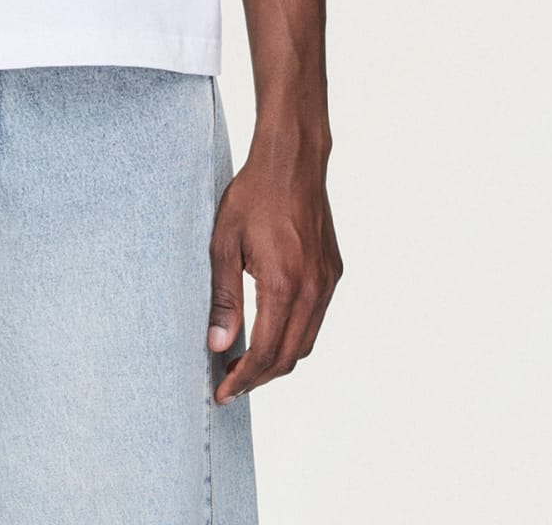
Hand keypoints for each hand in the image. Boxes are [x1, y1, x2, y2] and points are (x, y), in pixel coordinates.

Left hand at [206, 152, 342, 401]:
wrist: (292, 160)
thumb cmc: (253, 194)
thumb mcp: (224, 242)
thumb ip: (223, 297)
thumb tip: (218, 344)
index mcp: (283, 283)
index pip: (265, 352)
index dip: (242, 379)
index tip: (222, 392)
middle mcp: (312, 288)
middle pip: (289, 357)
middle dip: (259, 378)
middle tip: (230, 384)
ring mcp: (327, 281)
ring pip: (305, 342)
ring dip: (277, 360)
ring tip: (246, 363)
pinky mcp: (333, 272)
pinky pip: (316, 319)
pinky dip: (293, 336)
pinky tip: (270, 330)